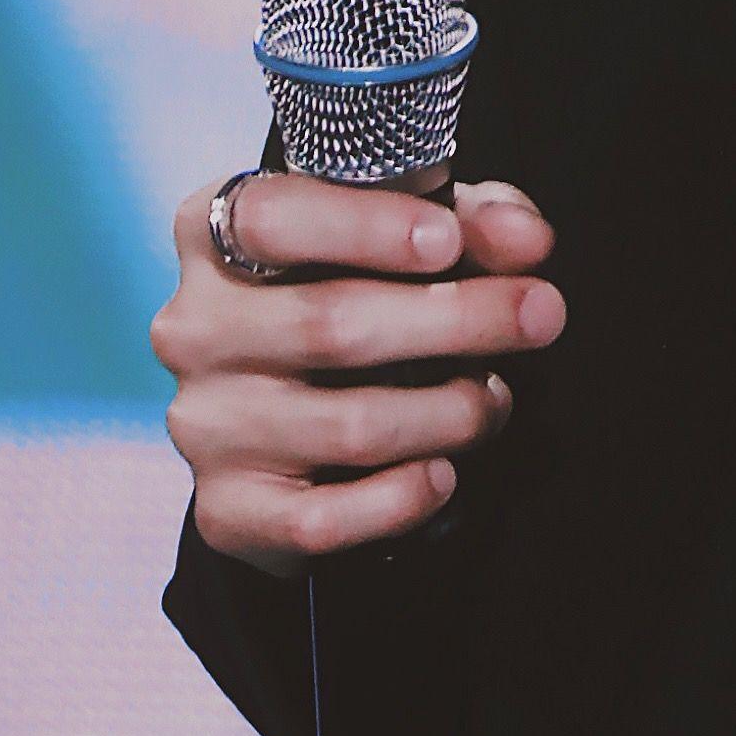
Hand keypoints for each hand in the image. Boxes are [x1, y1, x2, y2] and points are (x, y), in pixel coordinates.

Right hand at [154, 172, 563, 568]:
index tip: (448, 241)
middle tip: (540, 315)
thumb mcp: (407, 234)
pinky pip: (322, 519)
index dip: (365, 226)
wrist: (287, 417)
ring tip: (493, 400)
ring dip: (448, 414)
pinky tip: (441, 473)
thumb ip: (470, 222)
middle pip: (328, 323)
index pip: (271, 216)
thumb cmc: (351, 292)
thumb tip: (525, 240)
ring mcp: (206, 423)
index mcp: (217, 234)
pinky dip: (401, 499)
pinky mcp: (228, 508)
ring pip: (344, 425)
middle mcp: (195, 328)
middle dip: (456, 319)